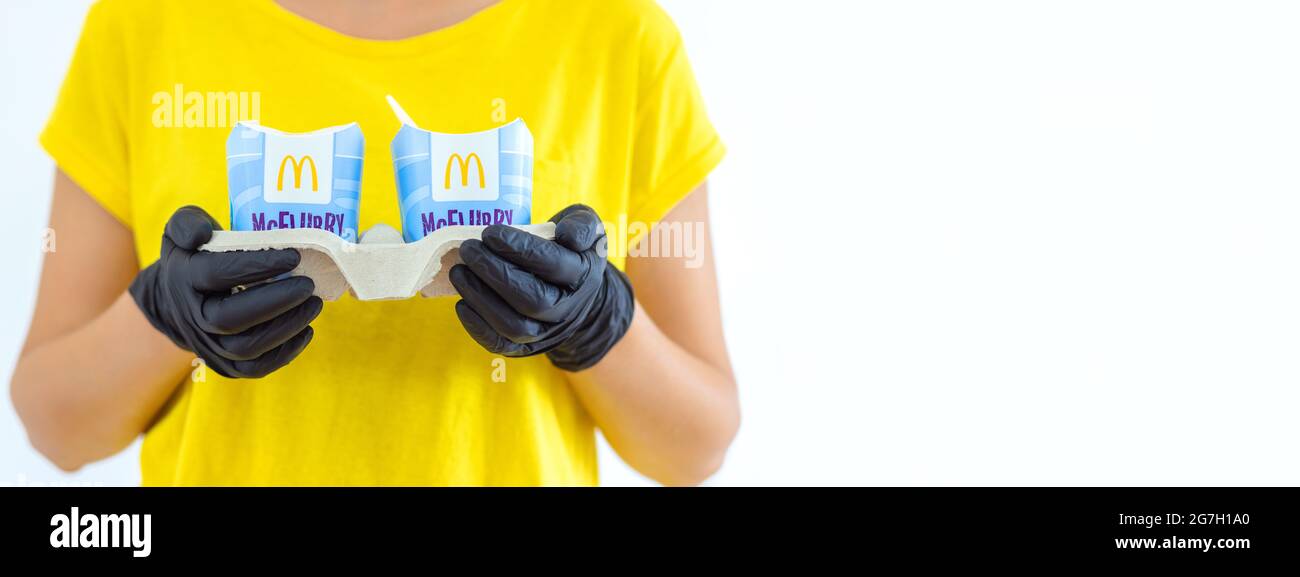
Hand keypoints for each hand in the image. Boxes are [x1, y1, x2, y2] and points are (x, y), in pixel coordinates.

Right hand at [129, 206, 321, 377]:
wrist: (177, 300)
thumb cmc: (194, 256)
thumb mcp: (182, 229)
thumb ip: (189, 222)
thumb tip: (202, 233)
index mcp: (184, 279)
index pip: (218, 273)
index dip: (256, 265)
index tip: (293, 256)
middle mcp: (193, 317)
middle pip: (231, 319)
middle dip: (276, 302)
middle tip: (309, 286)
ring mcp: (209, 346)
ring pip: (247, 347)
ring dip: (286, 327)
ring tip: (314, 304)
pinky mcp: (226, 366)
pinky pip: (256, 368)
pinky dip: (285, 352)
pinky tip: (306, 330)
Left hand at [450, 204, 634, 370]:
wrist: (576, 295)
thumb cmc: (571, 252)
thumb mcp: (586, 230)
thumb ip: (581, 225)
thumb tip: (566, 234)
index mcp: (583, 276)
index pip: (552, 264)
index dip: (520, 249)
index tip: (490, 233)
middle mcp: (567, 309)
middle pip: (532, 299)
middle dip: (494, 272)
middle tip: (469, 249)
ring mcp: (546, 332)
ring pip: (513, 325)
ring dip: (480, 297)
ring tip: (459, 271)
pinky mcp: (525, 347)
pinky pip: (500, 344)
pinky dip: (476, 326)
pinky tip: (461, 302)